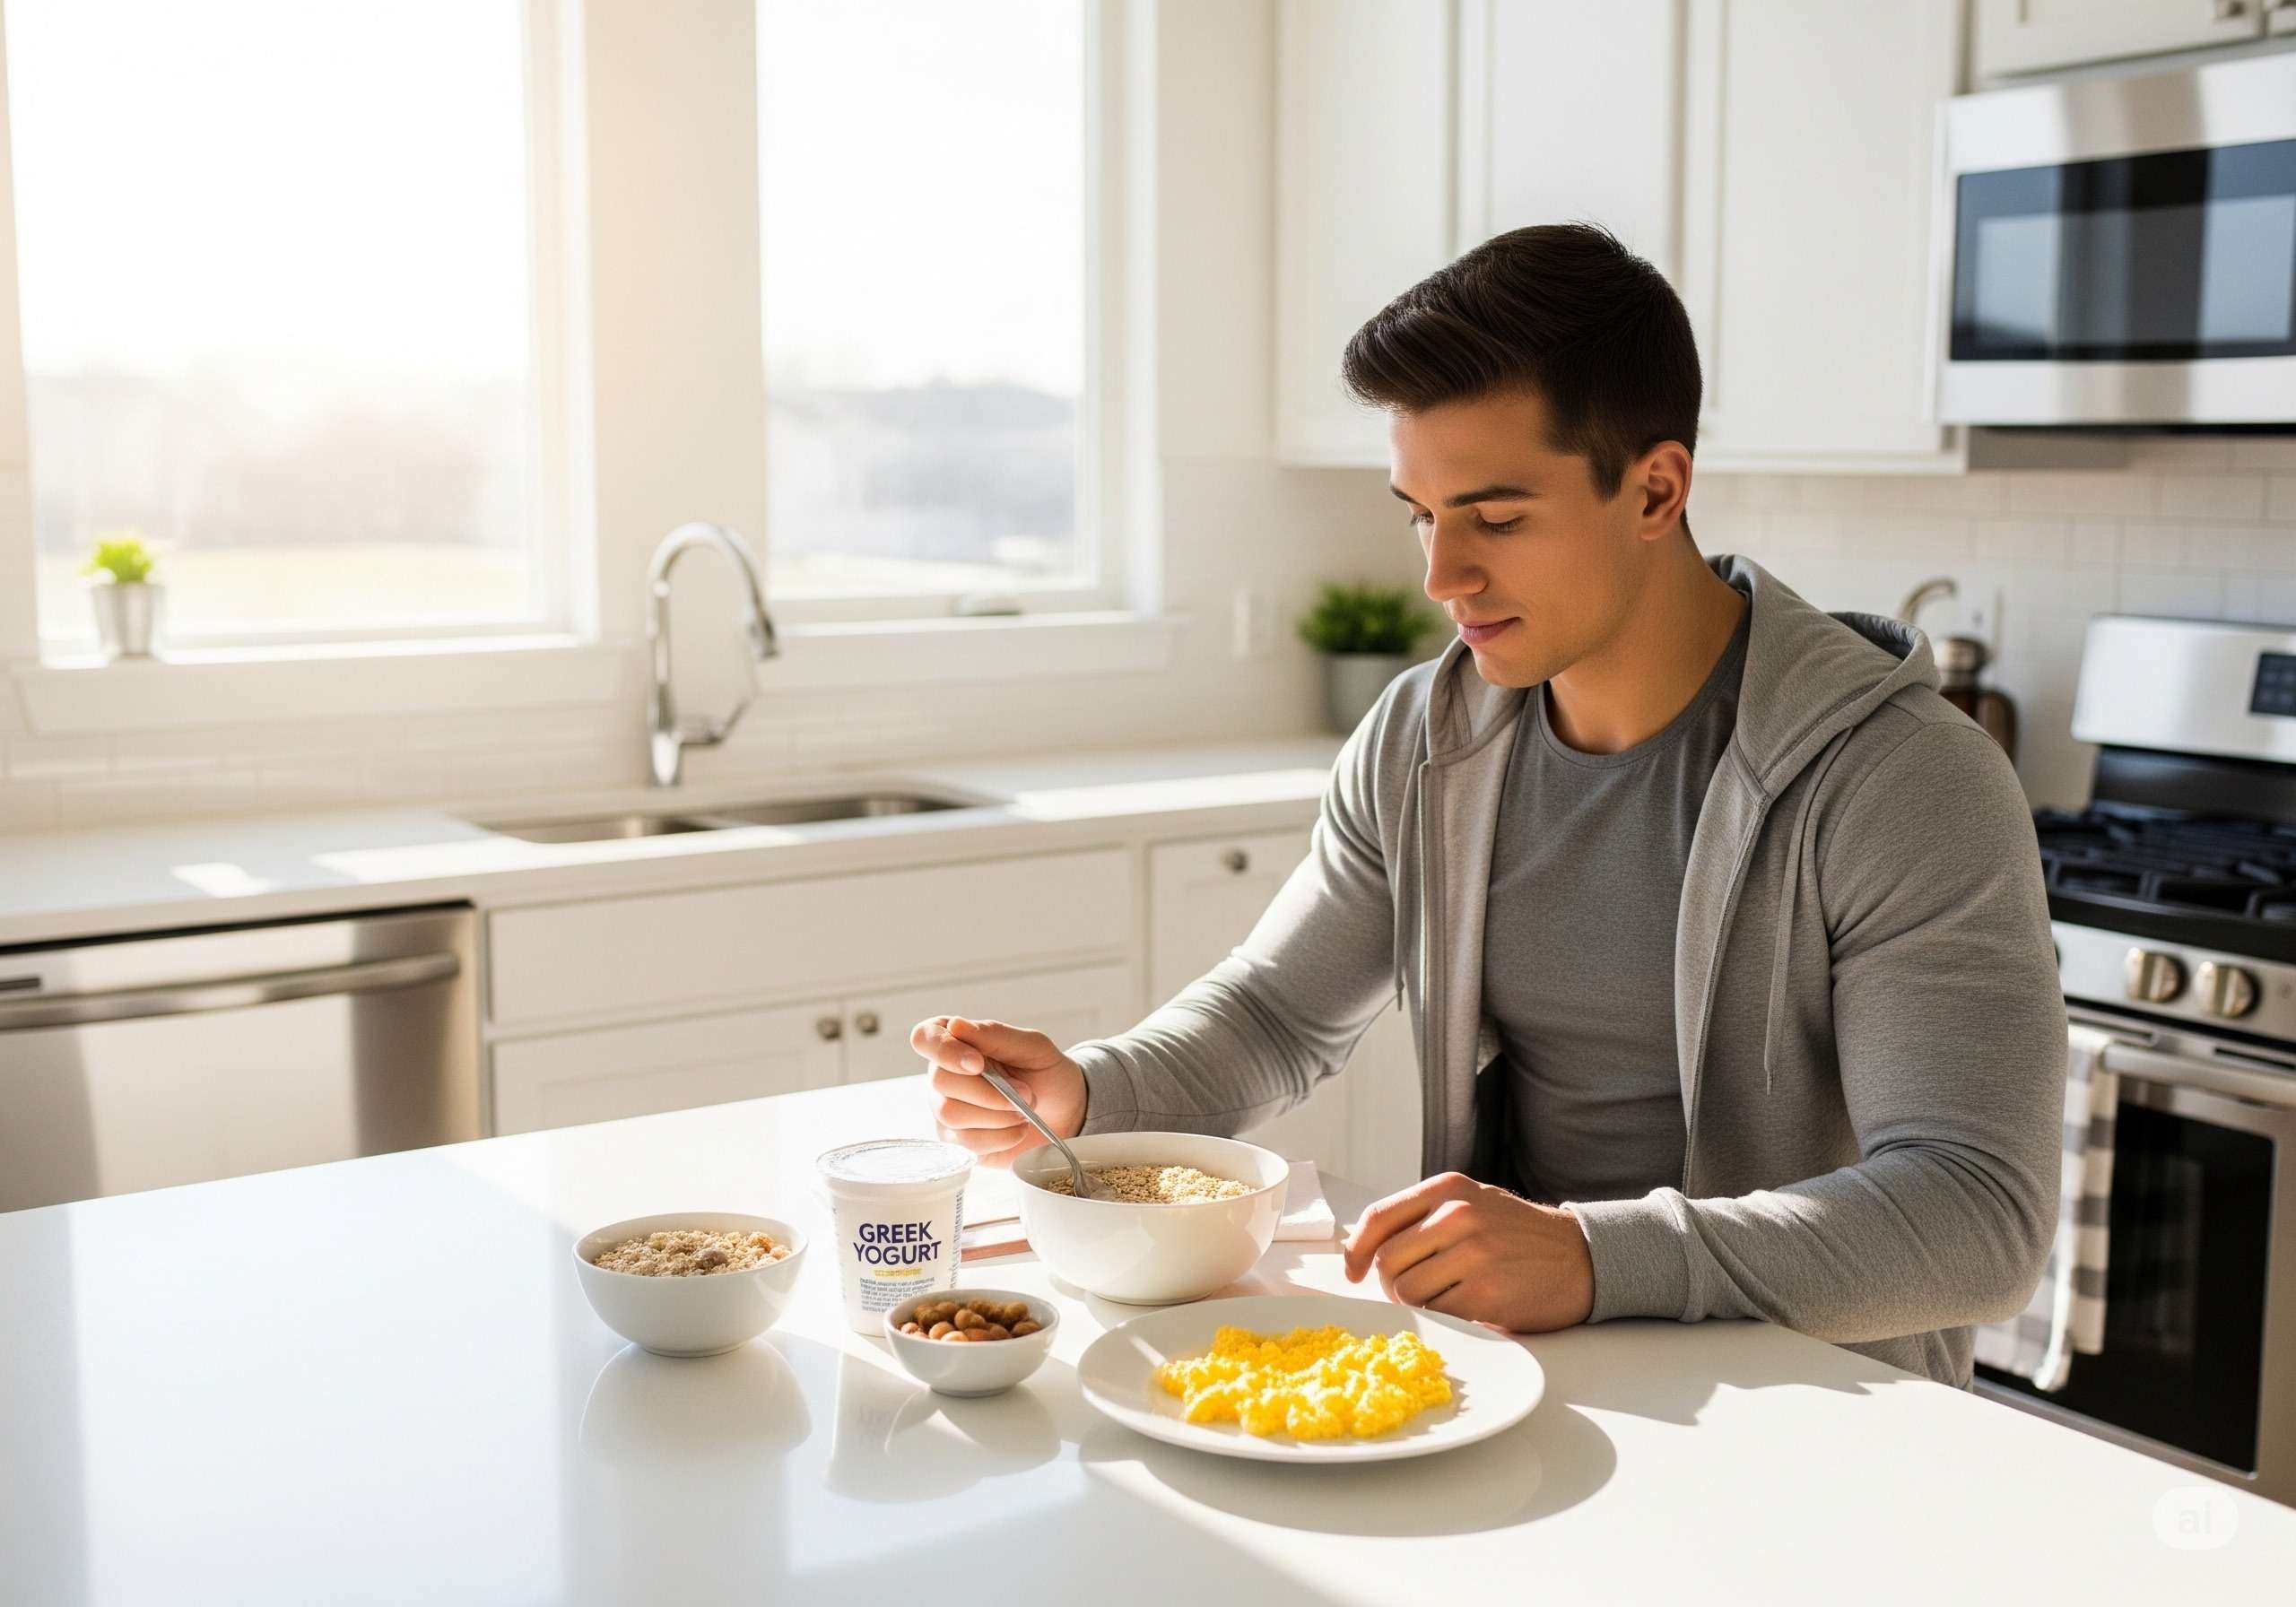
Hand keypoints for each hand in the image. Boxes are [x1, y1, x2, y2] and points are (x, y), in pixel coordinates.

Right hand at [910, 1015, 1087, 1167]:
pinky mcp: (958, 1143)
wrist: (1065, 1110)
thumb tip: (956, 1025)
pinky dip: (1001, 1137)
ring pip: (951, 1115)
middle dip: (990, 1091)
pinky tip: (1018, 1129)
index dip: (944, 1050)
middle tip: (1025, 1093)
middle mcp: (942, 1076)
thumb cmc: (1044, 1072)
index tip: (977, 1063)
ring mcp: (946, 1111)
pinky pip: (967, 1144)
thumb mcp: (1032, 1046)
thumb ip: (994, 1035)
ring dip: (998, 1115)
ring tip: (1023, 1111)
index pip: (924, 1038)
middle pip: (940, 1082)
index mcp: (955, 1042)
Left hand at [1340, 1172, 1594, 1331]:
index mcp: (1448, 1189)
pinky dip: (1441, 1317)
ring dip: (1416, 1304)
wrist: (1582, 1257)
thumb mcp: (1473, 1202)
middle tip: (1409, 1292)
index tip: (1354, 1271)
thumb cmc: (1521, 1234)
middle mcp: (1457, 1215)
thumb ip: (1425, 1216)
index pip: (1379, 1218)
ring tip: (1443, 1298)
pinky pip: (1437, 1313)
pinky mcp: (1487, 1292)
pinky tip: (1463, 1308)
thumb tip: (1368, 1248)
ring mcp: (1472, 1254)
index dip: (1356, 1250)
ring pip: (1407, 1291)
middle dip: (1389, 1284)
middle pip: (1387, 1261)